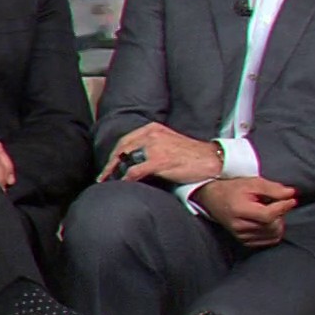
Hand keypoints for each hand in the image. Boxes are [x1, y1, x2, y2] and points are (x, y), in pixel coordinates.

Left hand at [98, 122, 224, 183]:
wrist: (211, 159)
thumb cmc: (192, 155)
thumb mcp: (169, 143)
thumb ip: (152, 147)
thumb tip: (136, 161)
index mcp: (153, 128)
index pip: (126, 140)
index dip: (115, 154)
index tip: (108, 166)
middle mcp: (152, 134)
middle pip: (122, 148)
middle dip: (111, 164)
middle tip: (103, 177)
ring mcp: (154, 147)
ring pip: (126, 159)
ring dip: (115, 172)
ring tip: (109, 182)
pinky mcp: (159, 160)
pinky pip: (135, 170)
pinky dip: (126, 179)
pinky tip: (122, 185)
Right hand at [193, 177, 297, 247]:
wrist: (213, 198)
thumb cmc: (232, 189)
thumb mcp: (252, 183)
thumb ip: (273, 189)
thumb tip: (291, 194)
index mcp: (240, 210)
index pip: (269, 215)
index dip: (283, 207)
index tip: (291, 200)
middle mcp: (239, 226)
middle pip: (272, 226)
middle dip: (281, 215)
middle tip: (279, 204)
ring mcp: (241, 235)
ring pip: (272, 235)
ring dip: (277, 223)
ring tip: (271, 212)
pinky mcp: (243, 240)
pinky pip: (267, 241)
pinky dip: (272, 231)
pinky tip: (268, 221)